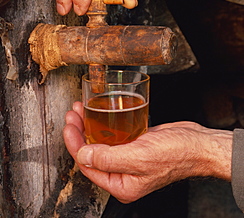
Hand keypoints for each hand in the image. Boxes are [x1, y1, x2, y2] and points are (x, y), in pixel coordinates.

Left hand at [63, 102, 231, 203]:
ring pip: (102, 141)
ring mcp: (129, 157)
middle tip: (73, 114)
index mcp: (121, 184)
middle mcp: (123, 172)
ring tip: (82, 109)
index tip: (69, 125)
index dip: (74, 144)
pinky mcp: (136, 144)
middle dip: (80, 131)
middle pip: (92, 151)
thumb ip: (108, 158)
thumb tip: (82, 155)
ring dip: (90, 125)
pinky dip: (106, 123)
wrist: (198, 144)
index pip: (88, 164)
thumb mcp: (139, 157)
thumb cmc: (176, 154)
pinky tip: (101, 112)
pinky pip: (115, 134)